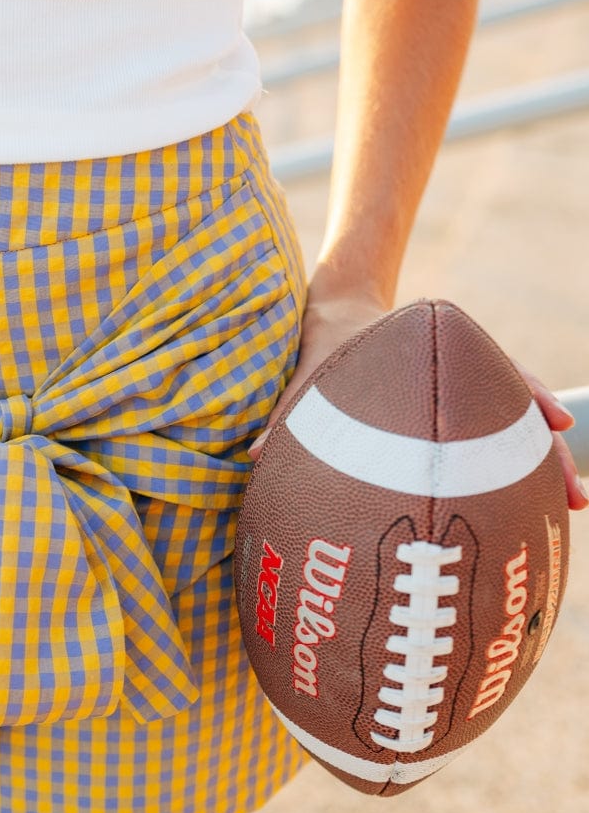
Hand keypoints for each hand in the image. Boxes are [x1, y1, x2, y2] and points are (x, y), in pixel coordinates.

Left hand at [248, 296, 588, 515]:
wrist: (338, 311)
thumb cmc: (327, 344)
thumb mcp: (308, 374)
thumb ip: (289, 413)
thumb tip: (257, 456)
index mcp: (434, 352)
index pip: (493, 374)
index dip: (528, 394)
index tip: (555, 419)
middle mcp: (461, 371)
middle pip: (518, 409)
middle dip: (551, 449)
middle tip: (576, 492)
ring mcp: (466, 392)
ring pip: (518, 428)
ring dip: (547, 462)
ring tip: (576, 502)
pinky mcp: (460, 412)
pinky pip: (499, 438)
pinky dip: (521, 463)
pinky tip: (545, 497)